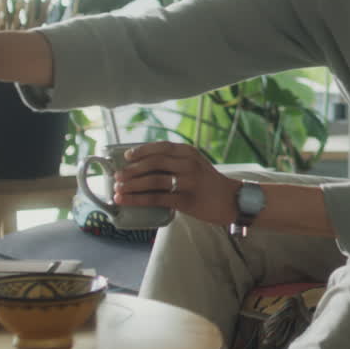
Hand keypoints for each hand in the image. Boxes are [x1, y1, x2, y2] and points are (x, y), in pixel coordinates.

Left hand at [113, 142, 239, 225]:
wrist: (232, 201)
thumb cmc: (209, 184)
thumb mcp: (196, 164)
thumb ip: (176, 161)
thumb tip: (143, 166)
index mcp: (189, 152)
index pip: (161, 147)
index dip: (141, 151)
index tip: (127, 157)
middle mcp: (189, 164)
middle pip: (154, 163)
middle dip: (132, 170)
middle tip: (117, 176)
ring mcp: (188, 182)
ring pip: (152, 180)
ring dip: (131, 185)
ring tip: (118, 190)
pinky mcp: (186, 200)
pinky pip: (156, 198)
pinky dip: (137, 200)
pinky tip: (125, 201)